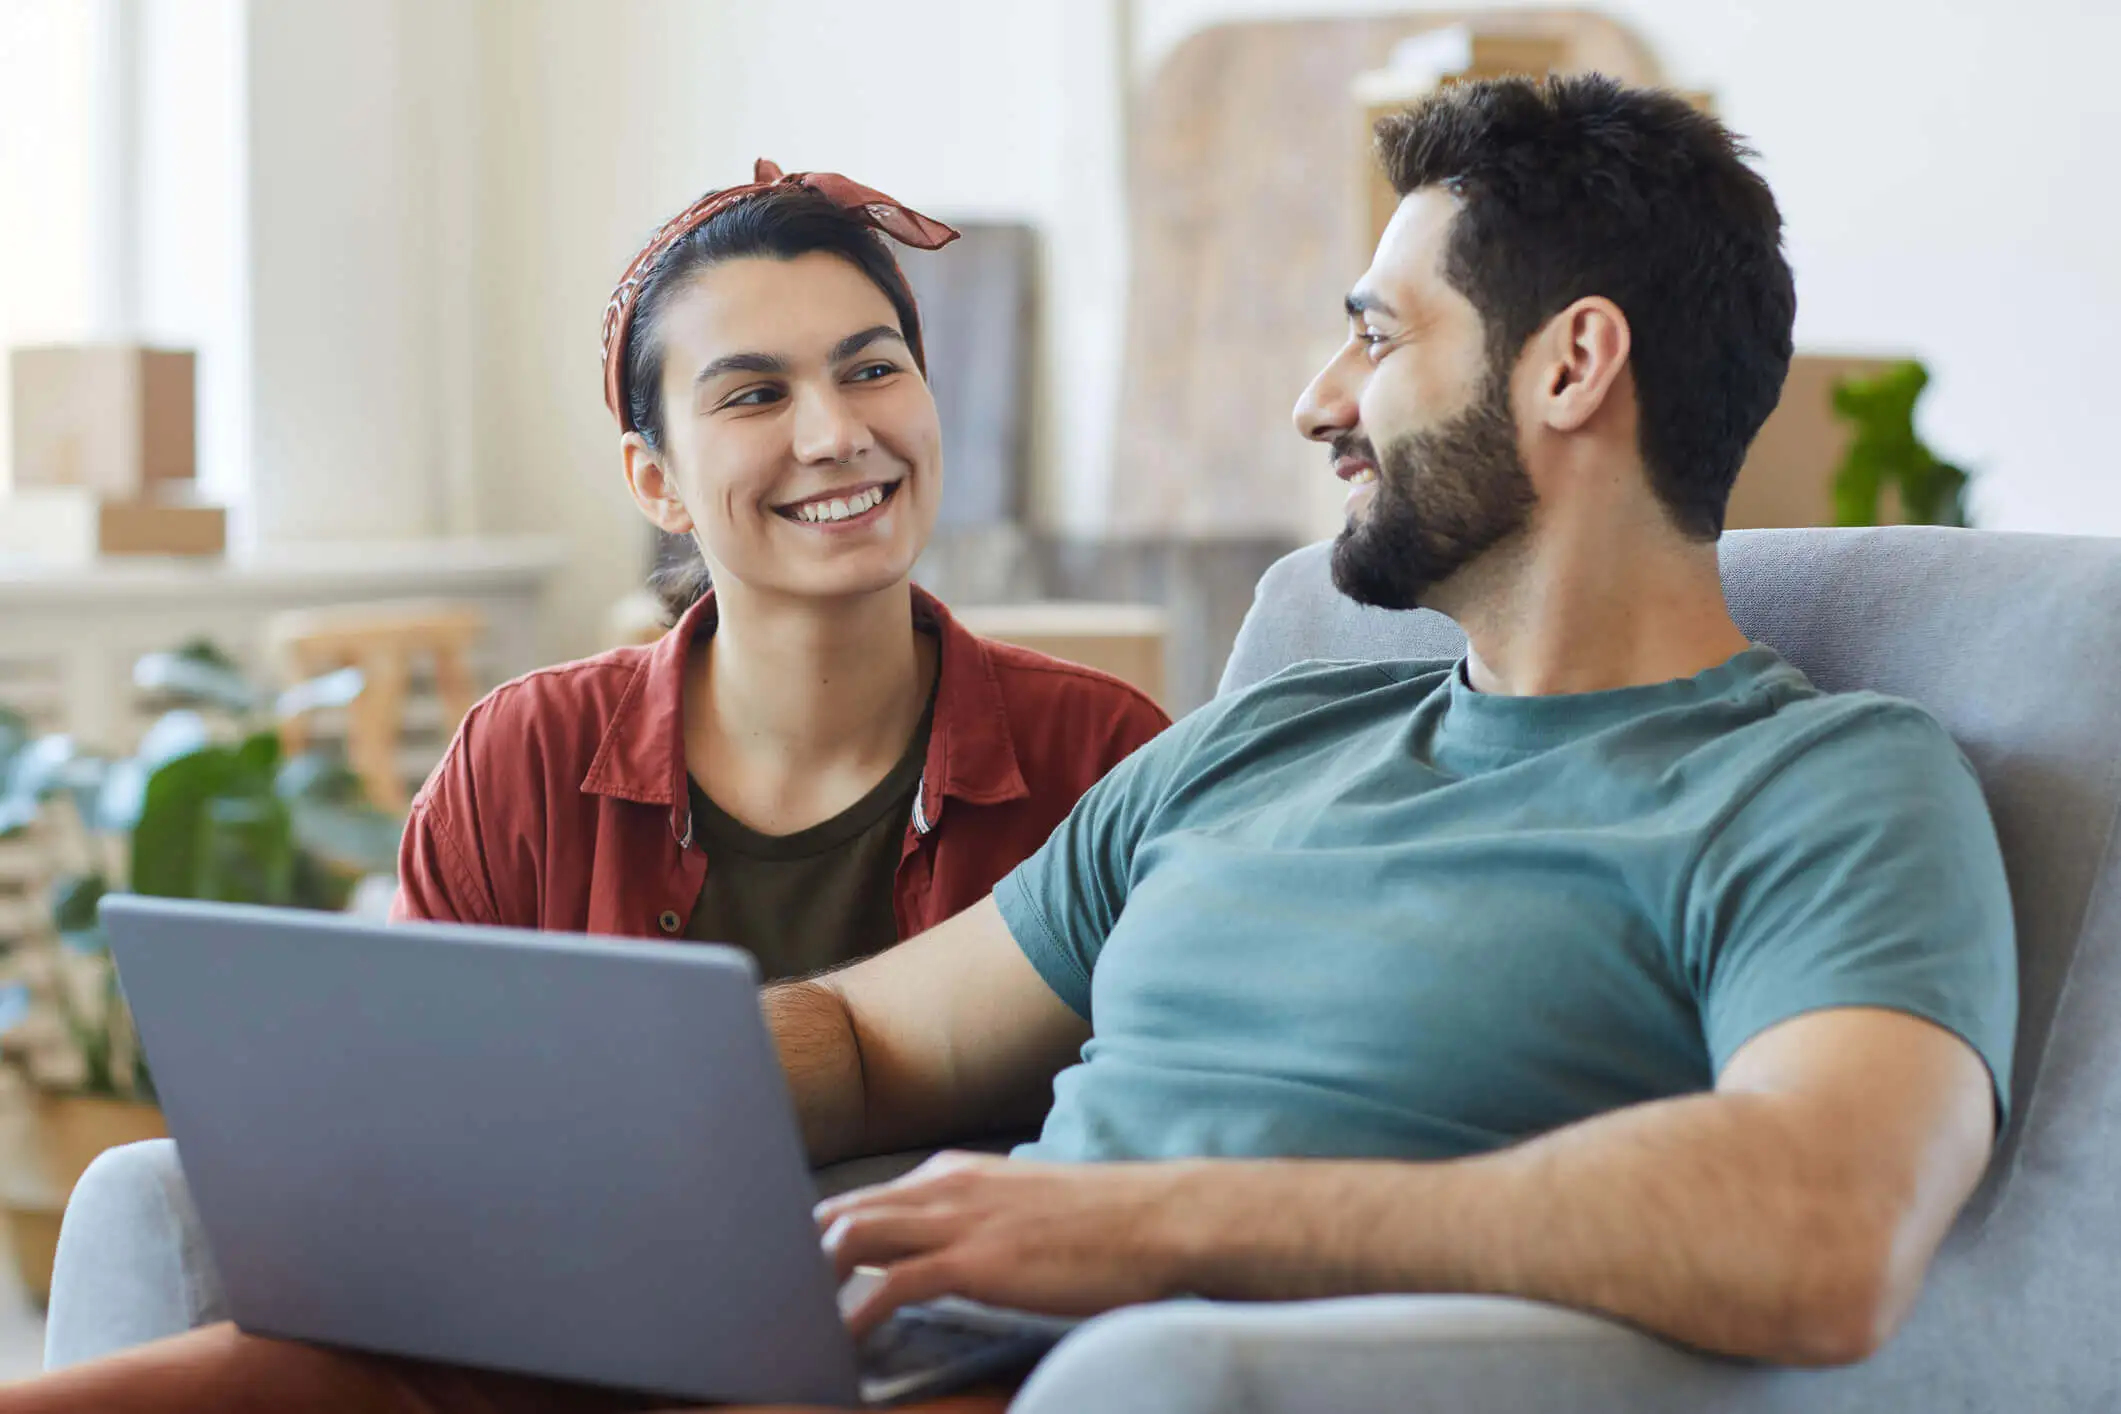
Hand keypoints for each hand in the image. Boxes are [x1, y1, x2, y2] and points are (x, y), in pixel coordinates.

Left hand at [815, 1151, 1197, 1335]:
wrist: (1163, 1218)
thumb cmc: (1103, 1225)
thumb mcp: (1019, 1211)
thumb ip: (969, 1226)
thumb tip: (930, 1260)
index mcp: (951, 1174)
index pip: (857, 1202)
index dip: (812, 1240)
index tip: (785, 1278)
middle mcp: (943, 1187)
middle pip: (838, 1213)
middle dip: (793, 1258)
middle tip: (765, 1306)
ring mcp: (959, 1219)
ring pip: (850, 1238)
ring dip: (811, 1284)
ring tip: (789, 1327)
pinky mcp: (977, 1259)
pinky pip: (892, 1285)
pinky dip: (855, 1316)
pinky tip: (839, 1345)